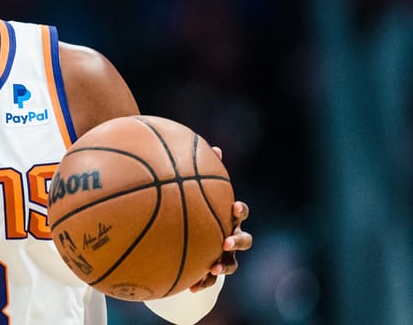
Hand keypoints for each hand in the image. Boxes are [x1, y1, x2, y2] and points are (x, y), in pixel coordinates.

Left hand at [190, 146, 252, 292]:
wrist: (191, 235)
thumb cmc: (196, 208)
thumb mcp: (197, 190)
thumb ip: (203, 172)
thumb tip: (213, 147)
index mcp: (227, 216)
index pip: (240, 212)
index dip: (240, 210)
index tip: (234, 207)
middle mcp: (230, 235)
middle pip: (244, 240)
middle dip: (237, 241)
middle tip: (225, 241)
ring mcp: (224, 255)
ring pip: (232, 264)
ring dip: (225, 266)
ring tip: (214, 268)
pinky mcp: (211, 270)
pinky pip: (210, 279)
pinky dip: (203, 282)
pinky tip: (190, 287)